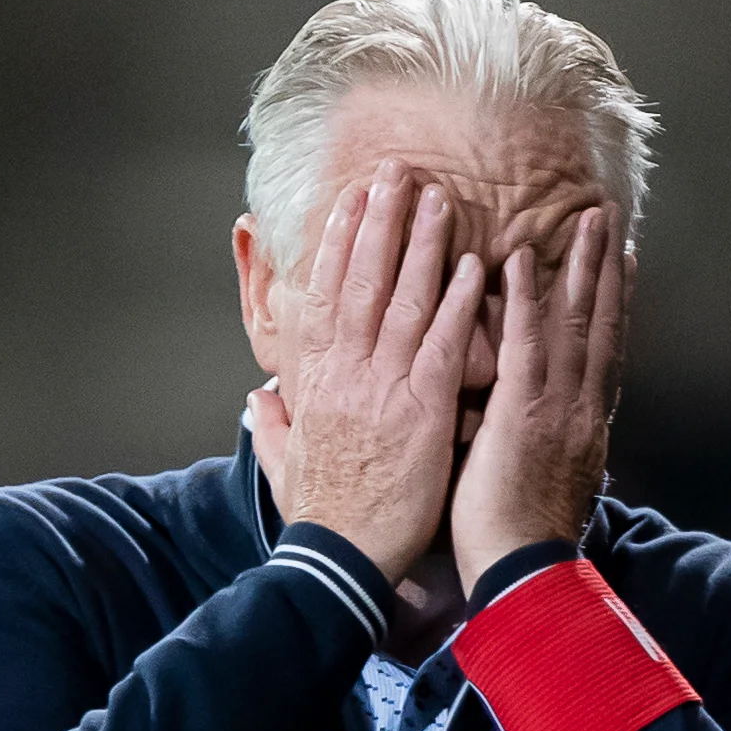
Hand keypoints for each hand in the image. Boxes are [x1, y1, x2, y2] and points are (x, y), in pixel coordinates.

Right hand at [256, 163, 482, 583]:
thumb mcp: (284, 466)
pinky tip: (472, 266)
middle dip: (379, 222)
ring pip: (402, 300)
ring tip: (437, 198)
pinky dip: (456, 303)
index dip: (339, 244)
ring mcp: (382, 386)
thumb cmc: (321, 516)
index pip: (324, 296)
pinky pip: (441, 344)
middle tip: (396, 172)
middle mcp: (346, 372)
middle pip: (360, 280)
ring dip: (421, 245)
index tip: (351, 202)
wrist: (341, 557)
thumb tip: (258, 400)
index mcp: (315, 381)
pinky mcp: (420, 410)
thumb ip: (273, 429)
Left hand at [451, 205, 627, 575]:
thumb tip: (558, 442)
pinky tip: (518, 259)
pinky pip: (524, 343)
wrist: (524, 576)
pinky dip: (523, 299)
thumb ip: (555, 454)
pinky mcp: (523, 413)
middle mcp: (583, 411)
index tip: (622, 265)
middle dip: (607, 269)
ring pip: (575, 324)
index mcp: (587, 429)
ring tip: (586, 219)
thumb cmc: (526, 545)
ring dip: (579, 266)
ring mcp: (557, 408)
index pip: (605, 355)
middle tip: (611, 220)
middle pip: (602, 326)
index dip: (616, 306)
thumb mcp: (554, 491)